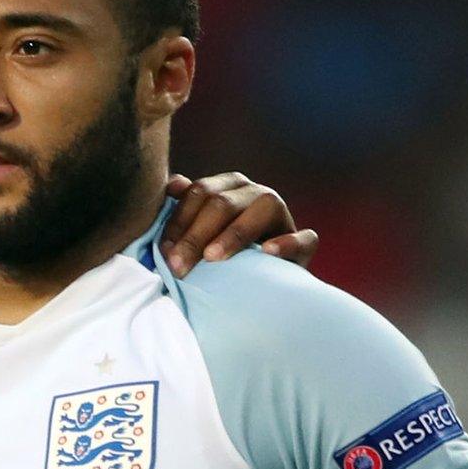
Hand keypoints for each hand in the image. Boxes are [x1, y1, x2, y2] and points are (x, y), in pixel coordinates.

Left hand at [160, 173, 317, 276]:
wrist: (261, 285)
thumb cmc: (222, 256)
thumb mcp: (199, 233)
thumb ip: (185, 208)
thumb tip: (172, 184)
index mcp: (229, 186)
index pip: (200, 193)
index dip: (178, 223)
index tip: (162, 253)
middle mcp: (256, 193)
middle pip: (223, 203)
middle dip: (196, 236)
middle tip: (177, 267)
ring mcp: (283, 215)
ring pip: (262, 209)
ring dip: (234, 234)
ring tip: (212, 258)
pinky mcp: (305, 243)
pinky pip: (304, 238)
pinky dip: (287, 244)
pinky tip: (267, 253)